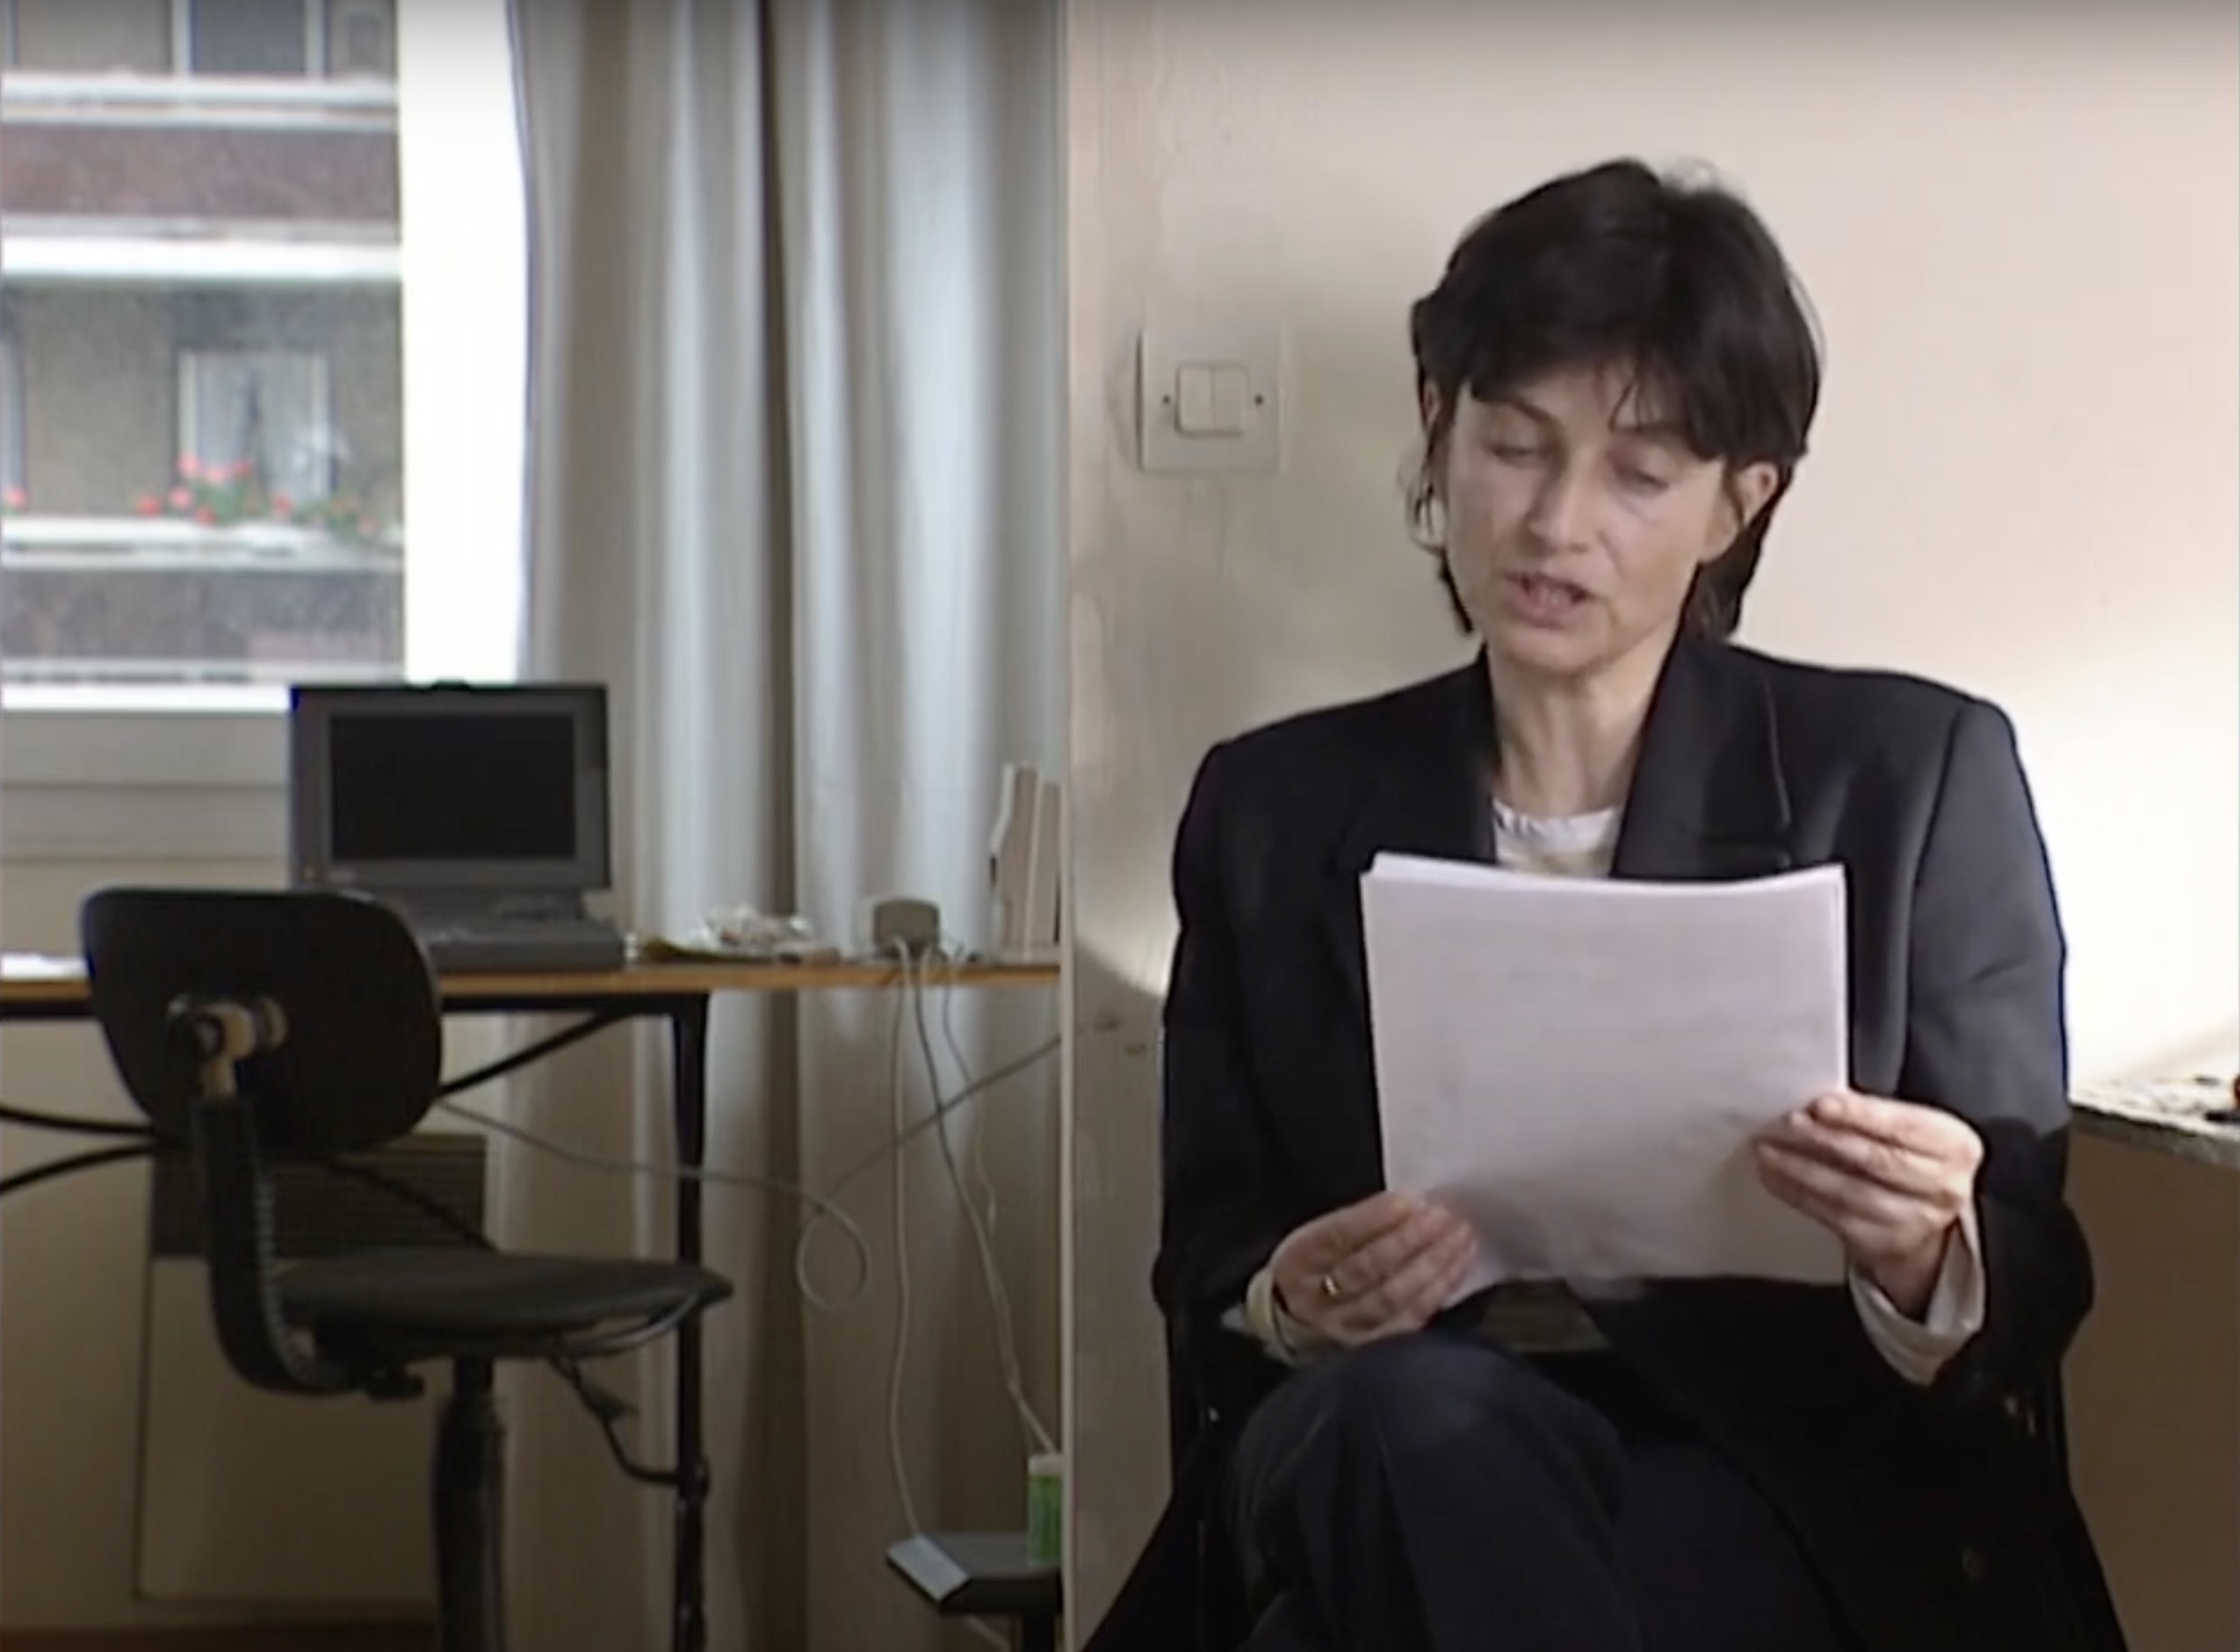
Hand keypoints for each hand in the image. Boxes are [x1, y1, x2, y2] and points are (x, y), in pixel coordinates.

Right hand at [1267, 1192, 1477, 1348]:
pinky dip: (1436, 1292)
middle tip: (1445, 1215)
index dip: (1375, 1218)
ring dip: (1431, 1264)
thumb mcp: (1315, 1239)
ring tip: (1460, 1237)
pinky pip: (1408, 1321)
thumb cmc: (1315, 1267)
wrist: (1294, 1320)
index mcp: (1298, 1260)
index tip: (1412, 1200)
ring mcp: (1345, 1328)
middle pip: (1366, 1269)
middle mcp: (1317, 1298)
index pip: (1337, 1236)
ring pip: (1391, 1297)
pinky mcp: (1371, 1349)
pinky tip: (1457, 1267)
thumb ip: (1355, 1224)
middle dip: (1410, 1239)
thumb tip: (1411, 1205)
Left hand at [1755, 1090, 1983, 1317]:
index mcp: (1955, 1146)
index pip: (1904, 1127)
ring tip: (1766, 1149)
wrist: (1928, 1217)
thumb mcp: (1911, 1129)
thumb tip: (1816, 1102)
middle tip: (1784, 1123)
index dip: (1860, 1115)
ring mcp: (1916, 1221)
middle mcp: (1944, 1186)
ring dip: (1800, 1168)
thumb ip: (1874, 1115)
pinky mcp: (1883, 1245)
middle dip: (1824, 1140)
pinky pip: (1833, 1217)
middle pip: (1877, 1161)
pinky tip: (1773, 1175)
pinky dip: (1797, 1193)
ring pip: (1851, 1192)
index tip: (1820, 1104)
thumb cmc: (1910, 1157)